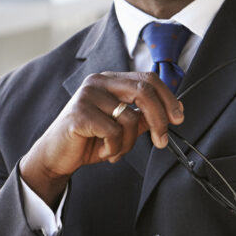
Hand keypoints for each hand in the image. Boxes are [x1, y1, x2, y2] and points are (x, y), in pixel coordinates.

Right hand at [21, 72, 183, 206]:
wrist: (56, 156)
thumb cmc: (88, 140)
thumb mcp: (121, 127)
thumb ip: (142, 116)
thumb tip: (172, 111)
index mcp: (109, 80)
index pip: (147, 79)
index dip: (168, 98)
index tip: (178, 117)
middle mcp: (98, 82)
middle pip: (144, 91)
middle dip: (159, 119)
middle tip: (161, 141)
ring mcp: (87, 95)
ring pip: (130, 118)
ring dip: (129, 143)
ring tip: (115, 151)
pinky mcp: (79, 113)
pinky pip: (113, 132)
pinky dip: (114, 148)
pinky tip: (104, 152)